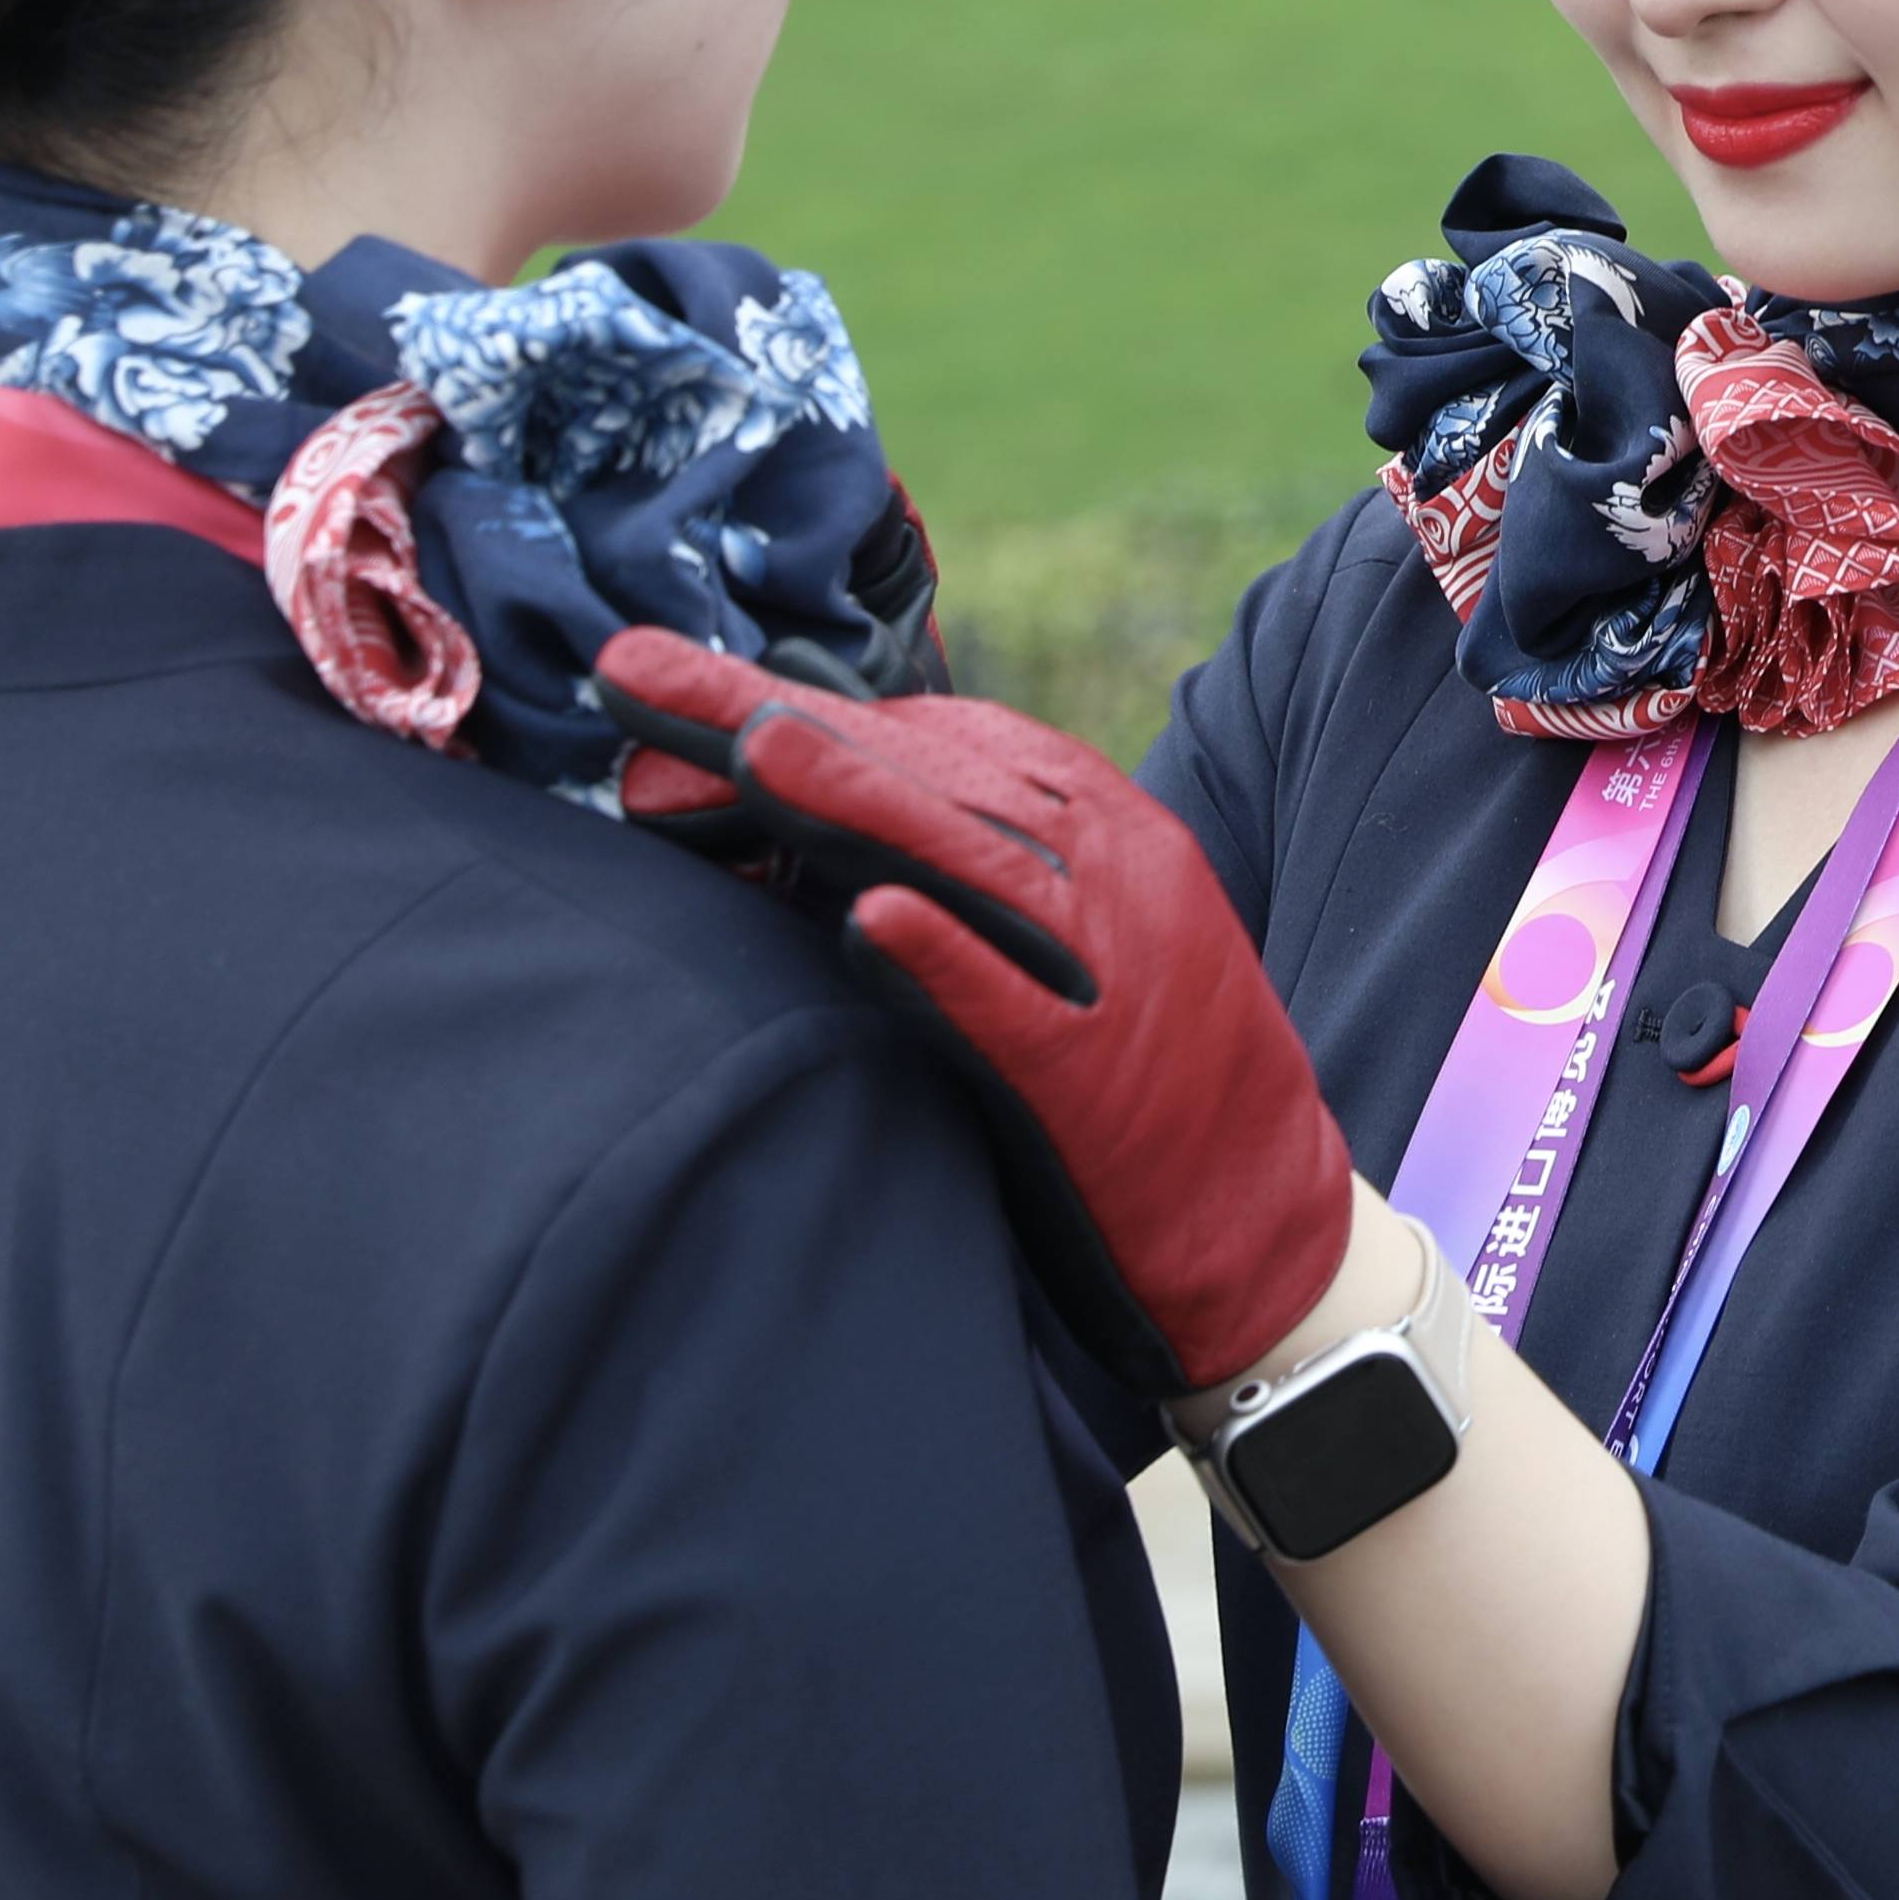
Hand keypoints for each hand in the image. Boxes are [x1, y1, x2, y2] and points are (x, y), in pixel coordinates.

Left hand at [589, 633, 1357, 1402]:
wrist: (1271, 1231)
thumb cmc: (1145, 1087)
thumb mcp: (1068, 948)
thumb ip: (960, 881)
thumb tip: (798, 838)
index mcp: (1097, 828)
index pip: (927, 737)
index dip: (786, 705)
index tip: (648, 685)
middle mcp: (1112, 870)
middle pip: (927, 770)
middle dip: (771, 713)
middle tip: (627, 668)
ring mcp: (1117, 968)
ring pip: (977, 858)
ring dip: (856, 798)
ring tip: (746, 748)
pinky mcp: (1106, 1080)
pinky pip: (1023, 1009)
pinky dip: (951, 960)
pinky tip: (870, 923)